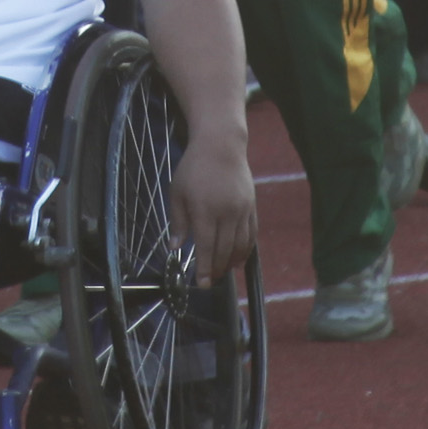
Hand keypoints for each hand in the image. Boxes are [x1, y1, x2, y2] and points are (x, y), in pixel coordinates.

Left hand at [172, 127, 259, 285]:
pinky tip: (239, 259)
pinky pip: (251, 234)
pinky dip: (246, 249)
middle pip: (224, 250)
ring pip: (240, 245)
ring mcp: (242, 210)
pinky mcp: (252, 206)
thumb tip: (175, 248)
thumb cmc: (193, 168)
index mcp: (205, 210)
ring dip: (232, 262)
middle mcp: (227, 213)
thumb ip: (179, 222)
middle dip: (217, 269)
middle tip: (210, 280)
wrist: (221, 145)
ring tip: (223, 273)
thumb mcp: (177, 193)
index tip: (202, 284)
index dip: (205, 268)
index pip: (207, 247)